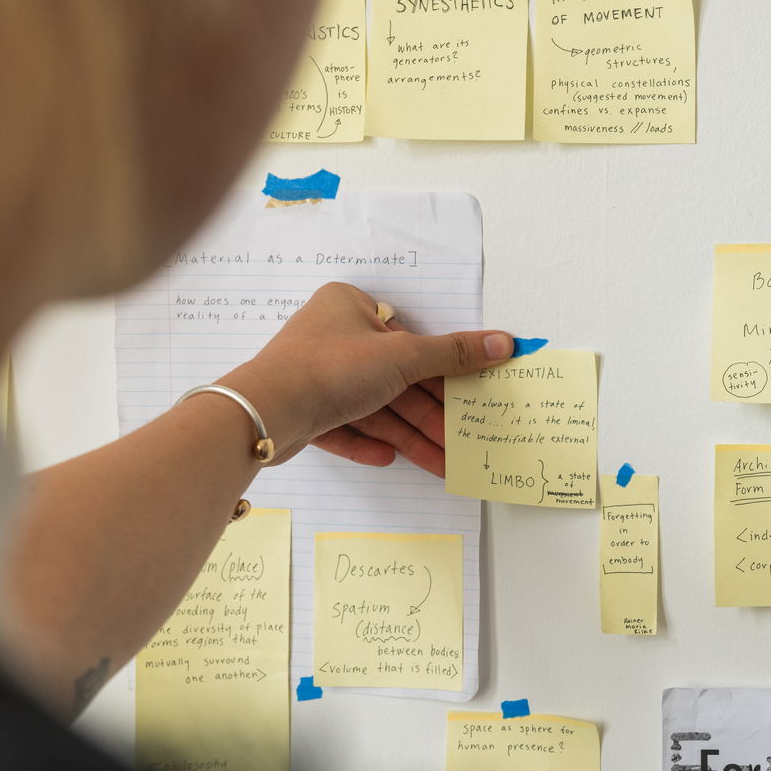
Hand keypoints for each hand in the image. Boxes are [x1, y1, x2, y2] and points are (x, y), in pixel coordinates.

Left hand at [214, 282, 511, 476]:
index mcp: (350, 306)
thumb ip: (454, 353)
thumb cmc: (332, 366)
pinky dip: (366, 442)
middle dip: (427, 416)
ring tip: (440, 464)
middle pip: (393, 380)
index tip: (466, 398)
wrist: (266, 412)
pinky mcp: (302, 410)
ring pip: (372, 408)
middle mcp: (330, 336)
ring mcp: (314, 375)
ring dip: (406, 436)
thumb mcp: (404, 355)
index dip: (440, 372)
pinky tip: (387, 459)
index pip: (407, 338)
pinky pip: (343, 426)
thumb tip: (505, 342)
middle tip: (459, 442)